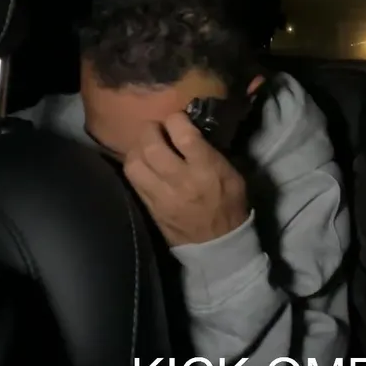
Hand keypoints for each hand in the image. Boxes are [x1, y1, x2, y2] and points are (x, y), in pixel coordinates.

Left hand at [123, 111, 249, 246]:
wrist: (217, 245)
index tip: (178, 120)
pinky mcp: (149, 206)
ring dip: (137, 148)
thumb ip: (213, 152)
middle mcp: (180, 180)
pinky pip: (132, 179)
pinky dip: (135, 165)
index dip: (176, 120)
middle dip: (151, 129)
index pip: (183, 134)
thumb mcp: (233, 175)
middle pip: (152, 145)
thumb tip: (192, 132)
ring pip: (135, 162)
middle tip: (157, 129)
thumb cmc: (230, 205)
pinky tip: (143, 163)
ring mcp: (160, 195)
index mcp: (206, 170)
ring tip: (146, 145)